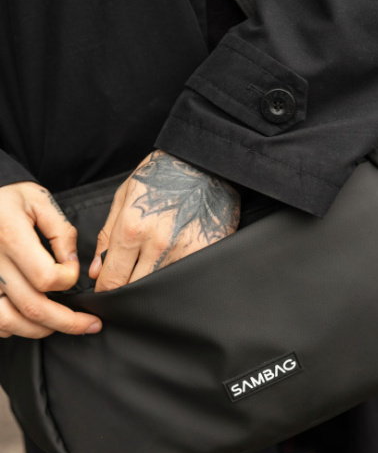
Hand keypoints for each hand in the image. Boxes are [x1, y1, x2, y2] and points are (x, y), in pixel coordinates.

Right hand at [0, 182, 102, 338]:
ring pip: (10, 321)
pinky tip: (34, 321)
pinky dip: (15, 328)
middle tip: (92, 324)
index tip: (72, 270)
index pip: (45, 277)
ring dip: (42, 329)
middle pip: (32, 307)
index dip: (68, 279)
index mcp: (10, 237)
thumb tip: (72, 264)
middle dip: (68, 321)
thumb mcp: (38, 200)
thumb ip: (61, 232)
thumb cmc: (6, 199)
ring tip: (64, 325)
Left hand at [90, 150, 240, 291]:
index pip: (112, 280)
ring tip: (153, 267)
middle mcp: (158, 244)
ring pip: (161, 287)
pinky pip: (185, 277)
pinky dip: (177, 277)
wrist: (205, 162)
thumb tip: (97, 271)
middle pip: (136, 289)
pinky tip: (175, 262)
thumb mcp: (125, 195)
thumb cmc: (162, 174)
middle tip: (128, 281)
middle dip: (127, 291)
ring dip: (153, 284)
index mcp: (133, 228)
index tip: (106, 291)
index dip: (105, 290)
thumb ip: (107, 236)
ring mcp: (185, 251)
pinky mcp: (207, 253)